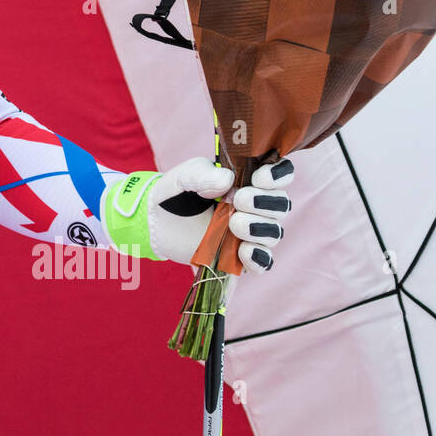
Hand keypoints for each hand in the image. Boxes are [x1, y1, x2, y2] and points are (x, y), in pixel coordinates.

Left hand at [102, 157, 293, 271]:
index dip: (277, 176)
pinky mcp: (239, 257)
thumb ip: (203, 174)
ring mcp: (250, 233)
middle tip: (238, 199)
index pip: (280, 175)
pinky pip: (263, 262)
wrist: (155, 220)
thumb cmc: (175, 192)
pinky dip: (258, 257)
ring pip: (274, 233)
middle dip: (264, 202)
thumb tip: (228, 180)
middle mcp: (256, 207)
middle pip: (281, 206)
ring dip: (259, 228)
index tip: (258, 177)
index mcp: (249, 181)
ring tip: (234, 223)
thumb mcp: (185, 176)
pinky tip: (244, 251)